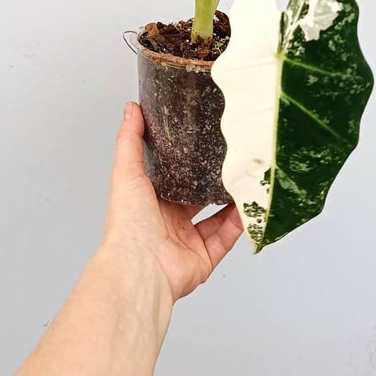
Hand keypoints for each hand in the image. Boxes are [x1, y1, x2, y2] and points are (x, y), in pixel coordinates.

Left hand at [101, 101, 242, 304]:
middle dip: (213, 183)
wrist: (140, 266)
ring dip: (231, 202)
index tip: (203, 145)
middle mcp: (168, 222)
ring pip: (217, 219)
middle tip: (230, 162)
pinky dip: (239, 224)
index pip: (172, 179)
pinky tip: (248, 207)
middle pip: (197, 199)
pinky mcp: (204, 258)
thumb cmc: (128, 223)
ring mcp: (187, 241)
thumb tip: (131, 109)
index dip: (187, 164)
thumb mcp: (127, 171)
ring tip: (245, 180)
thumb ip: (130, 140)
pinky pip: (227, 238)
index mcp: (150, 203)